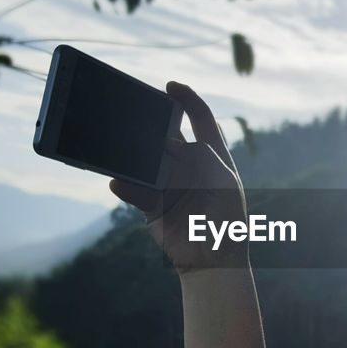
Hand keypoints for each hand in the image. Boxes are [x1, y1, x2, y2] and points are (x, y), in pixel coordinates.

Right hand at [109, 81, 248, 273]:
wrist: (212, 260)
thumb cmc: (227, 221)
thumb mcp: (224, 183)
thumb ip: (205, 157)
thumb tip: (173, 143)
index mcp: (212, 157)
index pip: (200, 119)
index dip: (187, 100)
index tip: (170, 87)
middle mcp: (188, 166)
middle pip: (167, 136)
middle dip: (153, 125)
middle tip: (138, 116)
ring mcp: (168, 183)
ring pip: (146, 159)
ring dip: (136, 153)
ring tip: (123, 146)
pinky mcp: (152, 204)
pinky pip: (135, 189)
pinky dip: (127, 186)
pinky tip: (119, 182)